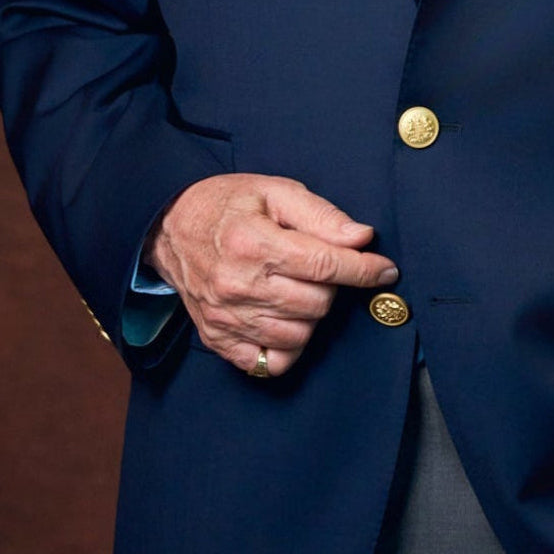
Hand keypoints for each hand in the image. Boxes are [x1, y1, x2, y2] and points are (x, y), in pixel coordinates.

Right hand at [144, 174, 397, 375]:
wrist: (167, 229)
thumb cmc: (227, 206)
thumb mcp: (275, 191)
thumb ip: (321, 215)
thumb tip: (361, 238)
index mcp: (253, 243)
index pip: (325, 266)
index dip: (364, 270)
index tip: (385, 270)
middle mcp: (238, 285)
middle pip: (318, 303)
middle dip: (331, 286)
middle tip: (318, 267)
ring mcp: (226, 317)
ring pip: (301, 335)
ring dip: (311, 315)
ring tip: (297, 289)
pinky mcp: (218, 339)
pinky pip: (272, 362)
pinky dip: (288, 347)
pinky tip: (285, 320)